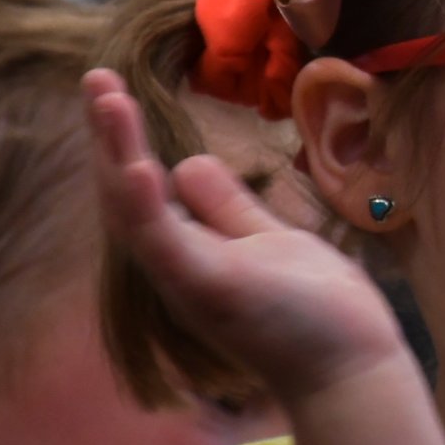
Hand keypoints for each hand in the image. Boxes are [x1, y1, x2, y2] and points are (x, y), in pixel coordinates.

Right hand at [84, 69, 409, 405]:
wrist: (350, 368)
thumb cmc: (314, 310)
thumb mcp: (266, 237)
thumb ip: (227, 206)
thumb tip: (188, 163)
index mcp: (189, 251)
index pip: (143, 187)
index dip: (123, 139)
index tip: (111, 89)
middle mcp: (176, 266)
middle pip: (125, 193)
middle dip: (109, 134)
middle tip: (95, 76)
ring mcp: (187, 280)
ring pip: (134, 211)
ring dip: (117, 151)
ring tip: (105, 97)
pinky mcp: (208, 290)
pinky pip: (165, 242)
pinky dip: (147, 203)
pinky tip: (138, 163)